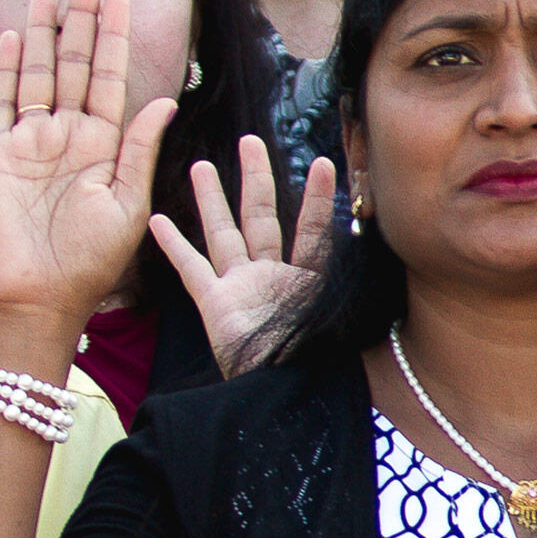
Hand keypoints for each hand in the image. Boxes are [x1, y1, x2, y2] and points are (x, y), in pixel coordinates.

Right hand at [0, 0, 178, 320]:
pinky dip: (4, 69)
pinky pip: (1, 103)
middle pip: (72, 64)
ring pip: (36, 74)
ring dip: (41, 33)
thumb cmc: (91, 260)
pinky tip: (9, 36)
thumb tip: (164, 100)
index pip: (109, 79)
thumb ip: (139, 149)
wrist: (39, 296)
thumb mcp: (127, 203)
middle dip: (80, 20)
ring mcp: (29, 142)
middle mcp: (67, 136)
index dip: (113, 39)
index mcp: (103, 145)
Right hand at [150, 139, 334, 373]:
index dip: (318, 198)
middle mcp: (270, 278)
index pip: (311, 230)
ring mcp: (239, 289)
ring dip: (212, 199)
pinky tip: (159, 220)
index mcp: (305, 281)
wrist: (283, 395)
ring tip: (203, 164)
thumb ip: (351, 282)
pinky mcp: (213, 305)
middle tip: (250, 141)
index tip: (324, 163)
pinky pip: (191, 269)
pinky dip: (175, 246)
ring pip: (223, 233)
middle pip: (260, 217)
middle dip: (256, 178)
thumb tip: (377, 247)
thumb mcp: (340, 314)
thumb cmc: (316, 361)